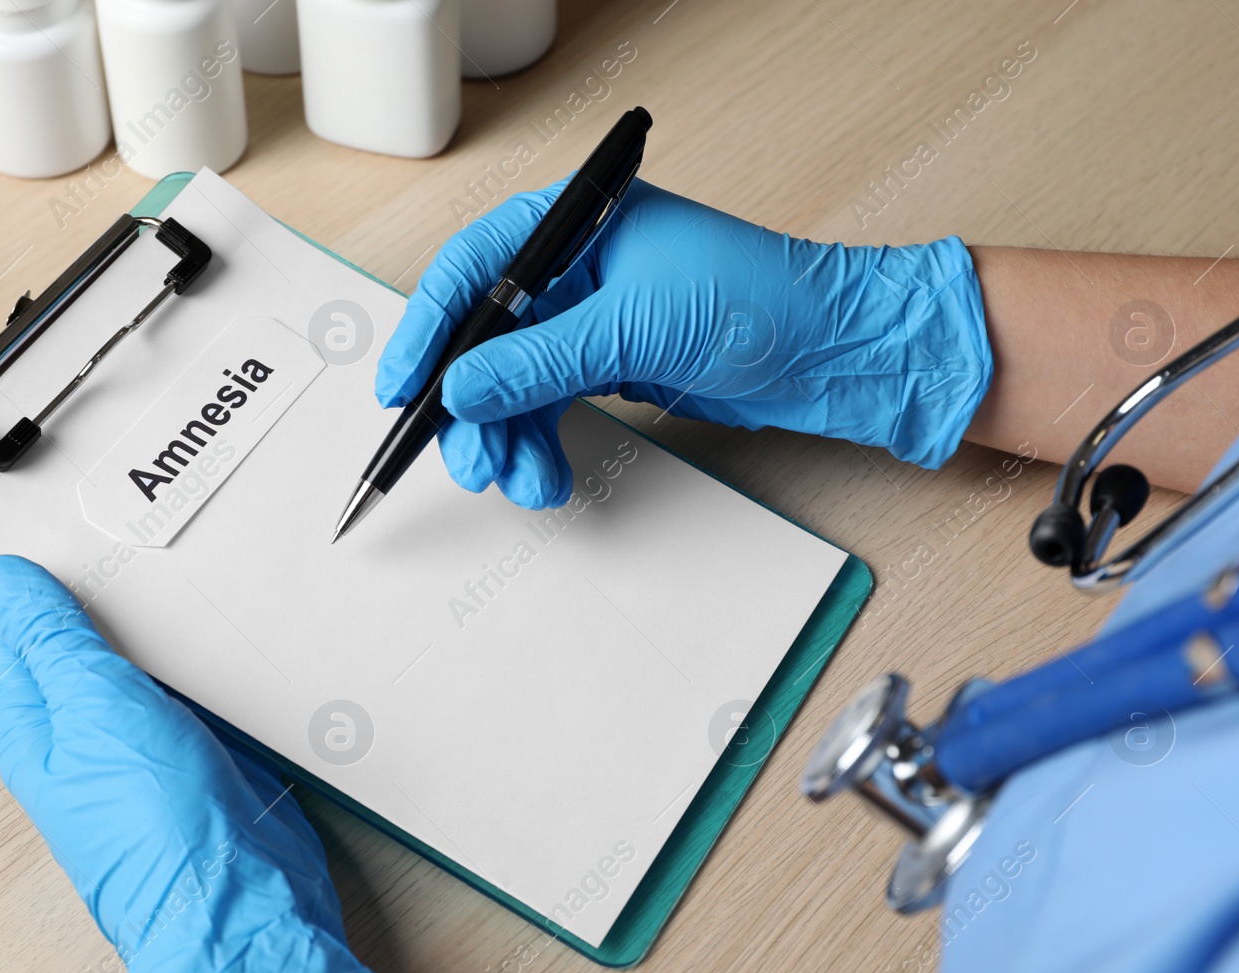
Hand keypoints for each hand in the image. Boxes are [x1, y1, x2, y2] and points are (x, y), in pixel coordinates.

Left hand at [0, 556, 435, 972]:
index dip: (33, 579)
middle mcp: (91, 739)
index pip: (19, 634)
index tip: (56, 523)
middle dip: (110, 595)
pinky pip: (204, 690)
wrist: (242, 901)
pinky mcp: (211, 755)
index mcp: (40, 730)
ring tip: (184, 571)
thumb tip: (2, 580)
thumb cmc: (157, 828)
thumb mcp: (94, 709)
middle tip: (131, 536)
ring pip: (152, 665)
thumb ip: (52, 641)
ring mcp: (153, 748)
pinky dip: (213, 659)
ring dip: (168, 627)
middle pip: (89, 644)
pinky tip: (230, 630)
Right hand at [377, 178, 992, 507]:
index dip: (428, 331)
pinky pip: (549, 406)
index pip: (472, 270)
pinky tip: (546, 476)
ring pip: (514, 384)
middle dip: (472, 408)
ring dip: (509, 439)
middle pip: (486, 338)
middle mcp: (574, 266)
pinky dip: (541, 444)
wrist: (835, 351)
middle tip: (470, 461)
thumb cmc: (761, 301)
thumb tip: (462, 388)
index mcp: (572, 223)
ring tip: (523, 483)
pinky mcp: (611, 363)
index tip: (402, 390)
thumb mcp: (635, 328)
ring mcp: (591, 319)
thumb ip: (539, 360)